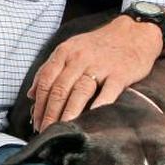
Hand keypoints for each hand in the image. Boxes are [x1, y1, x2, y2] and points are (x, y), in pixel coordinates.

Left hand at [27, 15, 162, 131]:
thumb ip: (49, 70)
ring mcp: (100, 65)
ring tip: (64, 130)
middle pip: (60, 89)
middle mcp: (79, 58)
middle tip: (46, 132)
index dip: (39, 104)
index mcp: (64, 53)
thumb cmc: (98, 46)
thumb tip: (31, 94)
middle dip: (51, 113)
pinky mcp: (120, 73)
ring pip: (80, 91)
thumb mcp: (70, 49)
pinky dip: (100, 105)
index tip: (36, 122)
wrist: (133, 32)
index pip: (46, 81)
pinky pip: (109, 90)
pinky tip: (93, 118)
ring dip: (69, 113)